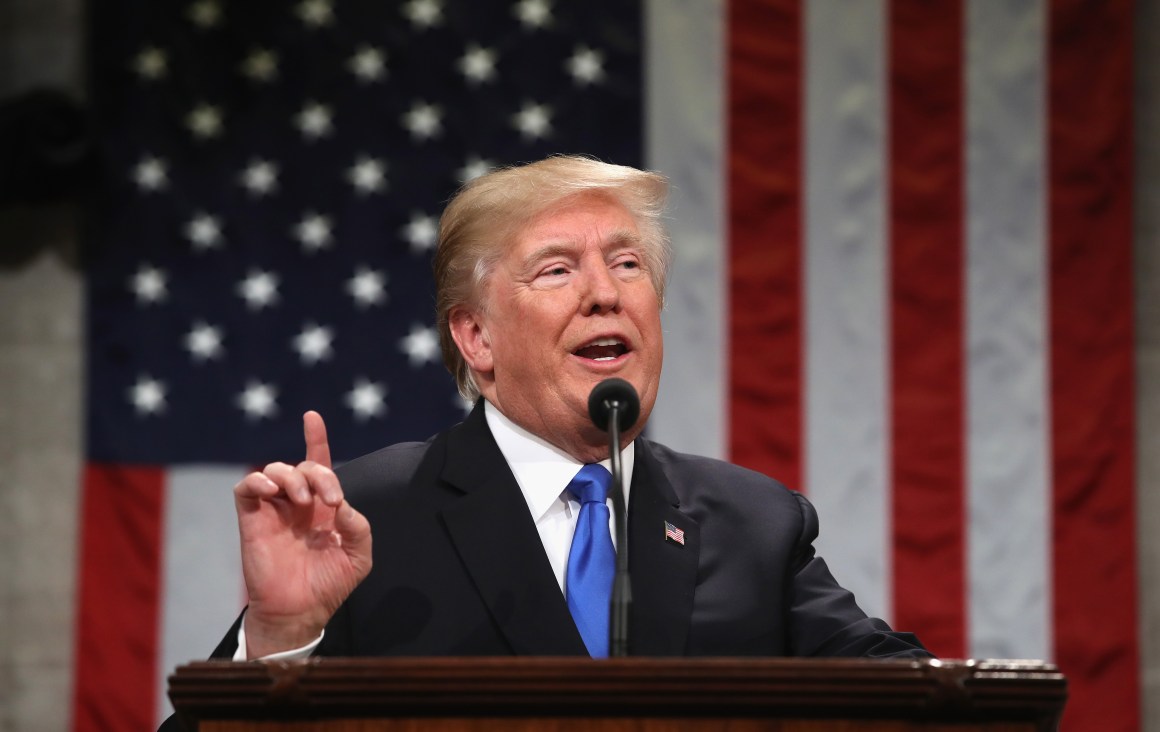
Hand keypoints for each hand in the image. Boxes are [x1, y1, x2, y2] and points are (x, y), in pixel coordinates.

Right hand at [234, 411, 371, 657]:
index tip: (312, 417)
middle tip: (329, 501)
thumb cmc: (329, 584)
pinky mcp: (252, 519)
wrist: (299, 612)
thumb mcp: (359, 557)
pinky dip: (258, 481)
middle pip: (304, 466)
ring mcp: (274, 510)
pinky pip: (247, 488)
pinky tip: (272, 491)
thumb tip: (343, 506)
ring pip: (275, 470)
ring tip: (302, 500)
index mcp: (323, 507)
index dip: (316, 439)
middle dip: (319, 473)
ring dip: (292, 477)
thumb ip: (359, 527)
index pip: (319, 464)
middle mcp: (298, 504)